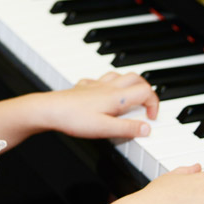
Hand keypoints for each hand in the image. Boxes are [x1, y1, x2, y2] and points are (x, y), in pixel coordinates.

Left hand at [41, 71, 159, 139]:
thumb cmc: (74, 119)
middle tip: (146, 105)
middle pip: (136, 77)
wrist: (48, 110)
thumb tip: (147, 129)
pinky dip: (107, 83)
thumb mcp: (104, 129)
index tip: (151, 118)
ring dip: (129, 83)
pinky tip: (103, 92)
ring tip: (130, 97)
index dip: (154, 104)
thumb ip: (127, 128)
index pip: (146, 92)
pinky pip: (99, 79)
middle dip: (146, 89)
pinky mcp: (83, 87)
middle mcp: (108, 87)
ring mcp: (95, 85)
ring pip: (118, 75)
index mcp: (117, 97)